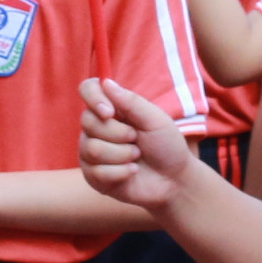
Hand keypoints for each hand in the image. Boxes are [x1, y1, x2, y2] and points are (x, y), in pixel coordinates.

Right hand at [80, 77, 201, 215]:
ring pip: (92, 148)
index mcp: (112, 109)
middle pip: (88, 122)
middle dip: (119, 134)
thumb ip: (131, 102)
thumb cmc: (167, 146)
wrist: (173, 180)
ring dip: (122, 155)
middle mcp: (97, 127)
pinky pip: (97, 171)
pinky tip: (132, 172)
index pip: (88, 90)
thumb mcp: (155, 120)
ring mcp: (91, 152)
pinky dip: (121, 173)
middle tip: (137, 139)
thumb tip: (105, 82)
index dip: (94, 99)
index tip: (110, 112)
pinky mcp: (93, 175)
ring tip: (137, 157)